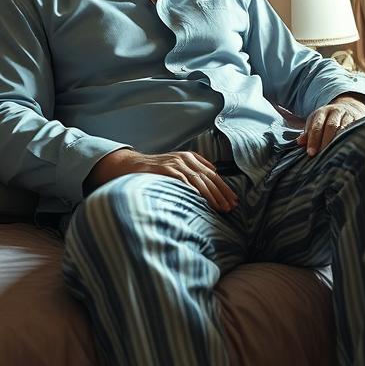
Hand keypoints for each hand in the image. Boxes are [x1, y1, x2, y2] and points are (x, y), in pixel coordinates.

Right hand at [84, 148, 238, 211]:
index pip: (213, 174)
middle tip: (231, 208)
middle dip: (222, 194)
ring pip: (199, 180)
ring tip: (220, 208)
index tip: (233, 201)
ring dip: (212, 195)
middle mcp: (185, 158)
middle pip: (209, 177)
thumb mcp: (176, 168)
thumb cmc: (155, 171)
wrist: (130, 166)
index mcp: (190, 157)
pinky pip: (183, 181)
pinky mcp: (165, 169)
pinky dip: (193, 191)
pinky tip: (200, 201)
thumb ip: (192, 172)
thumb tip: (212, 179)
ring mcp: (175, 163)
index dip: (224, 188)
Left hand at [297, 96, 364, 156]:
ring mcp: (348, 115)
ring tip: (334, 155)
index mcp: (321, 112)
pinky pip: (355, 130)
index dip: (313, 139)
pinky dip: (351, 140)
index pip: (316, 126)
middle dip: (325, 142)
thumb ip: (308, 133)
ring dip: (338, 142)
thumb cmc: (328, 119)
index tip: (311, 153)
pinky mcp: (359, 120)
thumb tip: (299, 142)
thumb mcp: (316, 122)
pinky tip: (348, 150)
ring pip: (343, 129)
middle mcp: (335, 112)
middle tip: (321, 156)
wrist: (349, 106)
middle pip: (330, 126)